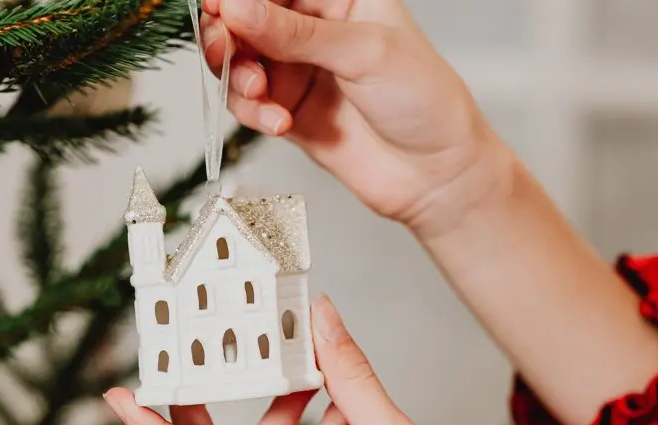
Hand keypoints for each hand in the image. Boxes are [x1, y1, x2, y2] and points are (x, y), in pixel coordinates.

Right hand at [198, 0, 514, 237]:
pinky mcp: (288, 111)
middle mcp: (315, 28)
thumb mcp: (363, 53)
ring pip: (239, 60)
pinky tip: (277, 121)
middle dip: (227, 32)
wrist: (436, 174)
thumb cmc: (425, 101)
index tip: (221, 7)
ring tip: (258, 91)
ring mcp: (299, 70)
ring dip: (237, 76)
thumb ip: (296, 32)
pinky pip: (248, 104)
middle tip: (224, 50)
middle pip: (245, 18)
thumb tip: (238, 6)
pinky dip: (252, 112)